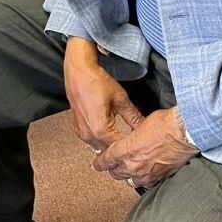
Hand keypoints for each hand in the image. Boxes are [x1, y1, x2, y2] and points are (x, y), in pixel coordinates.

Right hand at [64, 37, 144, 151]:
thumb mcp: (120, 98)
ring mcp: (81, 132)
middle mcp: (88, 135)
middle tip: (134, 141)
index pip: (121, 146)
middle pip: (110, 150)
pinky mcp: (78, 127)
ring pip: (101, 147)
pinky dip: (102, 139)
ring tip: (124, 137)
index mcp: (100, 130)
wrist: (78, 71)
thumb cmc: (95, 81)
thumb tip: (144, 126)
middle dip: (122, 147)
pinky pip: (92, 140)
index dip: (132, 145)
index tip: (141, 143)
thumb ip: (133, 116)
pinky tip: (111, 132)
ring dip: (111, 144)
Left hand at [92, 108, 198, 187]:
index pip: (107, 160)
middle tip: (113, 164)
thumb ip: (132, 134)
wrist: (184, 133)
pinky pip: (146, 182)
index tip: (97, 164)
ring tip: (129, 167)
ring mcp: (146, 174)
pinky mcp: (159, 178)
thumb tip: (131, 136)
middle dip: (113, 168)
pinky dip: (143, 177)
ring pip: (130, 180)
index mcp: (126, 150)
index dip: (100, 162)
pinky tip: (145, 170)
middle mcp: (134, 165)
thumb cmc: (164, 124)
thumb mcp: (140, 124)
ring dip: (128, 174)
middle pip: (116, 173)